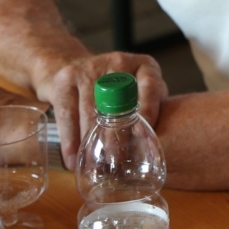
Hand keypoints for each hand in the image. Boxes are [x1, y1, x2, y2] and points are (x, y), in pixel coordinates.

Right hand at [37, 52, 166, 169]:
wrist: (78, 67)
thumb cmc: (120, 90)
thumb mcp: (142, 93)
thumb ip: (153, 110)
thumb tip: (163, 143)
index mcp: (144, 66)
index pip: (150, 85)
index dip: (149, 108)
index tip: (143, 134)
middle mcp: (118, 62)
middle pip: (117, 102)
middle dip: (116, 135)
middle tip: (117, 160)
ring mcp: (90, 67)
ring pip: (89, 111)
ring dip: (91, 142)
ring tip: (95, 166)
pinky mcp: (65, 78)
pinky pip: (67, 114)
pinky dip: (70, 140)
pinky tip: (72, 159)